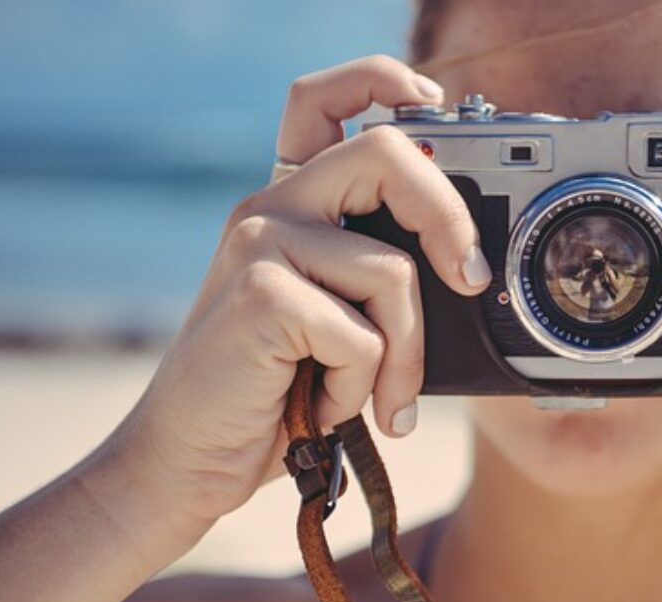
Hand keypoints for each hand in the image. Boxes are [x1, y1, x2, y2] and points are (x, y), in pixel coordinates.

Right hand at [105, 55, 489, 528]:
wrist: (189, 461)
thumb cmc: (273, 394)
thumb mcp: (332, 322)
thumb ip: (374, 279)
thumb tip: (468, 268)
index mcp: (287, 205)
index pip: (321, 100)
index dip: (379, 80)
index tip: (432, 104)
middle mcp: (269, 208)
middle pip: (386, 153)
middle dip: (449, 216)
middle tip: (472, 279)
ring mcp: (260, 245)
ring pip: (393, 272)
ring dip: (404, 356)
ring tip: (375, 397)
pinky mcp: (260, 295)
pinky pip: (363, 336)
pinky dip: (360, 389)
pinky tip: (321, 406)